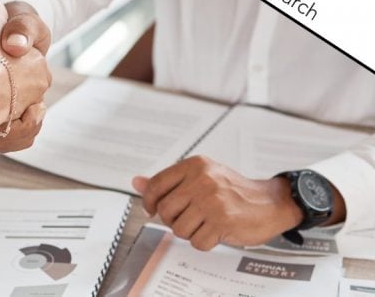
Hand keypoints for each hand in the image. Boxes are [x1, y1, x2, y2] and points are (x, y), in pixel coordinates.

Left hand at [132, 156, 303, 250]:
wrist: (271, 202)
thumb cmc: (232, 191)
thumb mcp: (200, 177)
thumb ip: (168, 181)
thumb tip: (136, 182)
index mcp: (195, 165)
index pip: (156, 185)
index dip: (149, 202)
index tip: (152, 210)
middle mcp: (203, 180)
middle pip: (165, 210)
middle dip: (173, 220)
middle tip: (189, 218)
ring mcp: (213, 201)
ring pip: (179, 229)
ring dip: (189, 232)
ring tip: (205, 223)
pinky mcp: (223, 221)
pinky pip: (197, 242)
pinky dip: (204, 242)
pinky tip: (216, 231)